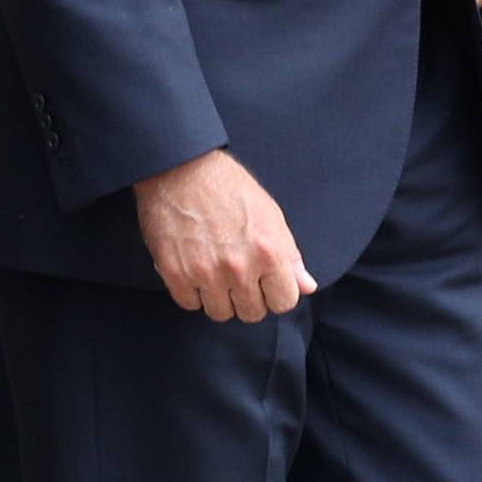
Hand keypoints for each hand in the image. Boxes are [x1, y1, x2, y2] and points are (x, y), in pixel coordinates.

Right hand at [135, 149, 317, 320]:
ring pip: (221, 313)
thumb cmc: (227, 186)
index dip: (276, 292)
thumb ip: (290, 255)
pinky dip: (192, 292)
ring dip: (220, 297)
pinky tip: (194, 270)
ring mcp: (205, 273)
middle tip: (238, 274)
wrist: (180, 169)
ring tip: (215, 272)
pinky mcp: (175, 274)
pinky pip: (190, 304)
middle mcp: (239, 268)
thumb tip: (306, 285)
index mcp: (268, 252)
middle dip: (249, 298)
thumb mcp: (270, 214)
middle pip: (252, 313)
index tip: (266, 282)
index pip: (284, 303)